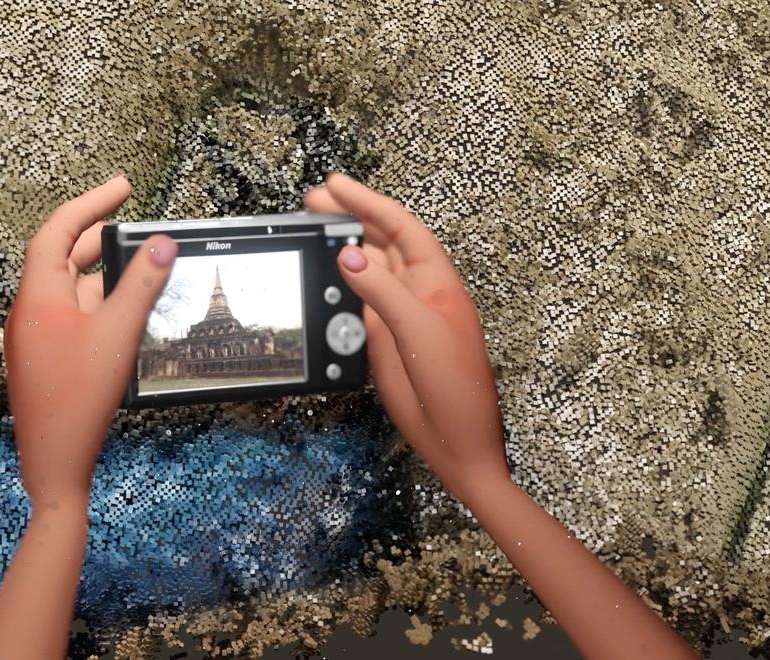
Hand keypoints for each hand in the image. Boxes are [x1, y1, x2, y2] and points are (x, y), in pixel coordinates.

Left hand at [3, 175, 177, 511]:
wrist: (53, 463)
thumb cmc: (78, 401)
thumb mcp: (118, 334)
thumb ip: (141, 286)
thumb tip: (162, 245)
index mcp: (38, 296)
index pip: (58, 230)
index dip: (91, 204)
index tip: (122, 186)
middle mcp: (31, 311)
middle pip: (64, 257)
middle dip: (101, 239)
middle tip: (136, 225)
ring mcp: (36, 336)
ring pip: (72, 290)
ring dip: (105, 276)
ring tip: (144, 271)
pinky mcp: (46, 359)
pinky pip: (73, 317)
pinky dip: (100, 305)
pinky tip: (128, 316)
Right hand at [304, 172, 509, 503]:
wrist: (457, 443)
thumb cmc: (455, 388)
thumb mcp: (418, 331)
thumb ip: (382, 290)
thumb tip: (348, 253)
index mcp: (436, 282)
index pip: (400, 227)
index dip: (369, 202)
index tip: (335, 184)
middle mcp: (418, 293)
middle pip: (381, 242)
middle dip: (350, 217)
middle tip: (313, 200)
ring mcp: (399, 316)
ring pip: (367, 271)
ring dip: (342, 248)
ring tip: (311, 230)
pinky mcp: (384, 341)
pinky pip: (357, 304)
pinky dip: (339, 286)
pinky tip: (322, 276)